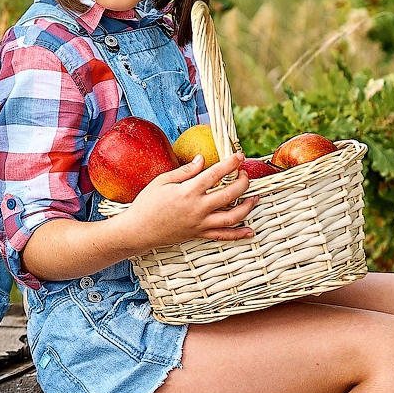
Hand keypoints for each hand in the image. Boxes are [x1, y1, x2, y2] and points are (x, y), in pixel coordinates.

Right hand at [119, 155, 253, 249]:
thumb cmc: (146, 204)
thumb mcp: (162, 181)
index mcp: (188, 191)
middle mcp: (198, 208)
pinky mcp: (198, 234)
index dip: (230, 163)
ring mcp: (200, 223)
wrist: (138, 231)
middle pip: (230, 194)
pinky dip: (238, 234)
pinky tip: (250, 231)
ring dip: (247, 207)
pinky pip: (222, 236)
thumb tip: (202, 159)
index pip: (215, 174)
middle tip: (245, 174)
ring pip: (232, 217)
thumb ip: (185, 170)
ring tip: (255, 198)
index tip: (239, 156)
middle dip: (243, 182)